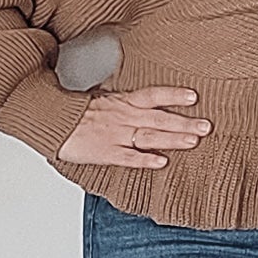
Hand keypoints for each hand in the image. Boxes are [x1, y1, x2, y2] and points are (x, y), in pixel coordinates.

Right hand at [56, 85, 212, 169]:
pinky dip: (144, 160)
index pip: (153, 95)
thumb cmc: (76, 111)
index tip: (194, 96)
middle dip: (184, 122)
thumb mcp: (103, 96)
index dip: (173, 95)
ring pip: (148, 137)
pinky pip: (128, 157)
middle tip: (207, 126)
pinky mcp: (105, 152)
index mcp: (122, 101)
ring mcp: (115, 135)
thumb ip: (126, 99)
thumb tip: (145, 97)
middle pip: (158, 118)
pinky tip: (161, 162)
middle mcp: (123, 117)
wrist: (51, 120)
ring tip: (193, 141)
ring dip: (172, 139)